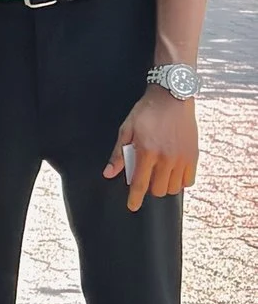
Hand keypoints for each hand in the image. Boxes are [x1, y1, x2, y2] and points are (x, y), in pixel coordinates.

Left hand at [109, 87, 197, 209]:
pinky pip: (188, 181)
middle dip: (149, 188)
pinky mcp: (194, 156)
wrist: (172, 97)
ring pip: (173, 188)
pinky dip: (180, 182)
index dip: (135, 198)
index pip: (140, 184)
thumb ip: (118, 154)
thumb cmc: (147, 111)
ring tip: (159, 174)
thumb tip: (109, 173)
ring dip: (164, 186)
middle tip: (146, 177)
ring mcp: (182, 158)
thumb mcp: (127, 129)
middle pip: (158, 189)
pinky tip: (173, 173)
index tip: (132, 206)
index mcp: (147, 151)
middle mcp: (166, 158)